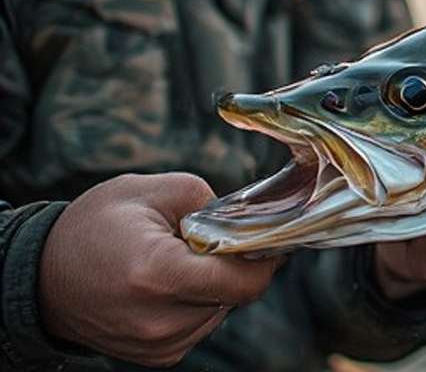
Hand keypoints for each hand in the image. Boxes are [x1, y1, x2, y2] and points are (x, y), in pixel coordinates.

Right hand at [39, 173, 280, 366]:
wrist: (43, 275)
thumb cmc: (95, 226)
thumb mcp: (150, 190)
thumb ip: (209, 202)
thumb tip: (250, 223)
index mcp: (158, 274)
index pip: (245, 281)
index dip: (263, 257)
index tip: (262, 237)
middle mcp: (159, 319)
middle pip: (236, 294)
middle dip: (232, 265)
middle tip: (204, 241)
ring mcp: (158, 344)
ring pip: (222, 310)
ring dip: (213, 285)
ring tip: (175, 262)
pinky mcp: (158, 356)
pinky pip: (202, 325)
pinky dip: (196, 303)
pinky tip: (166, 285)